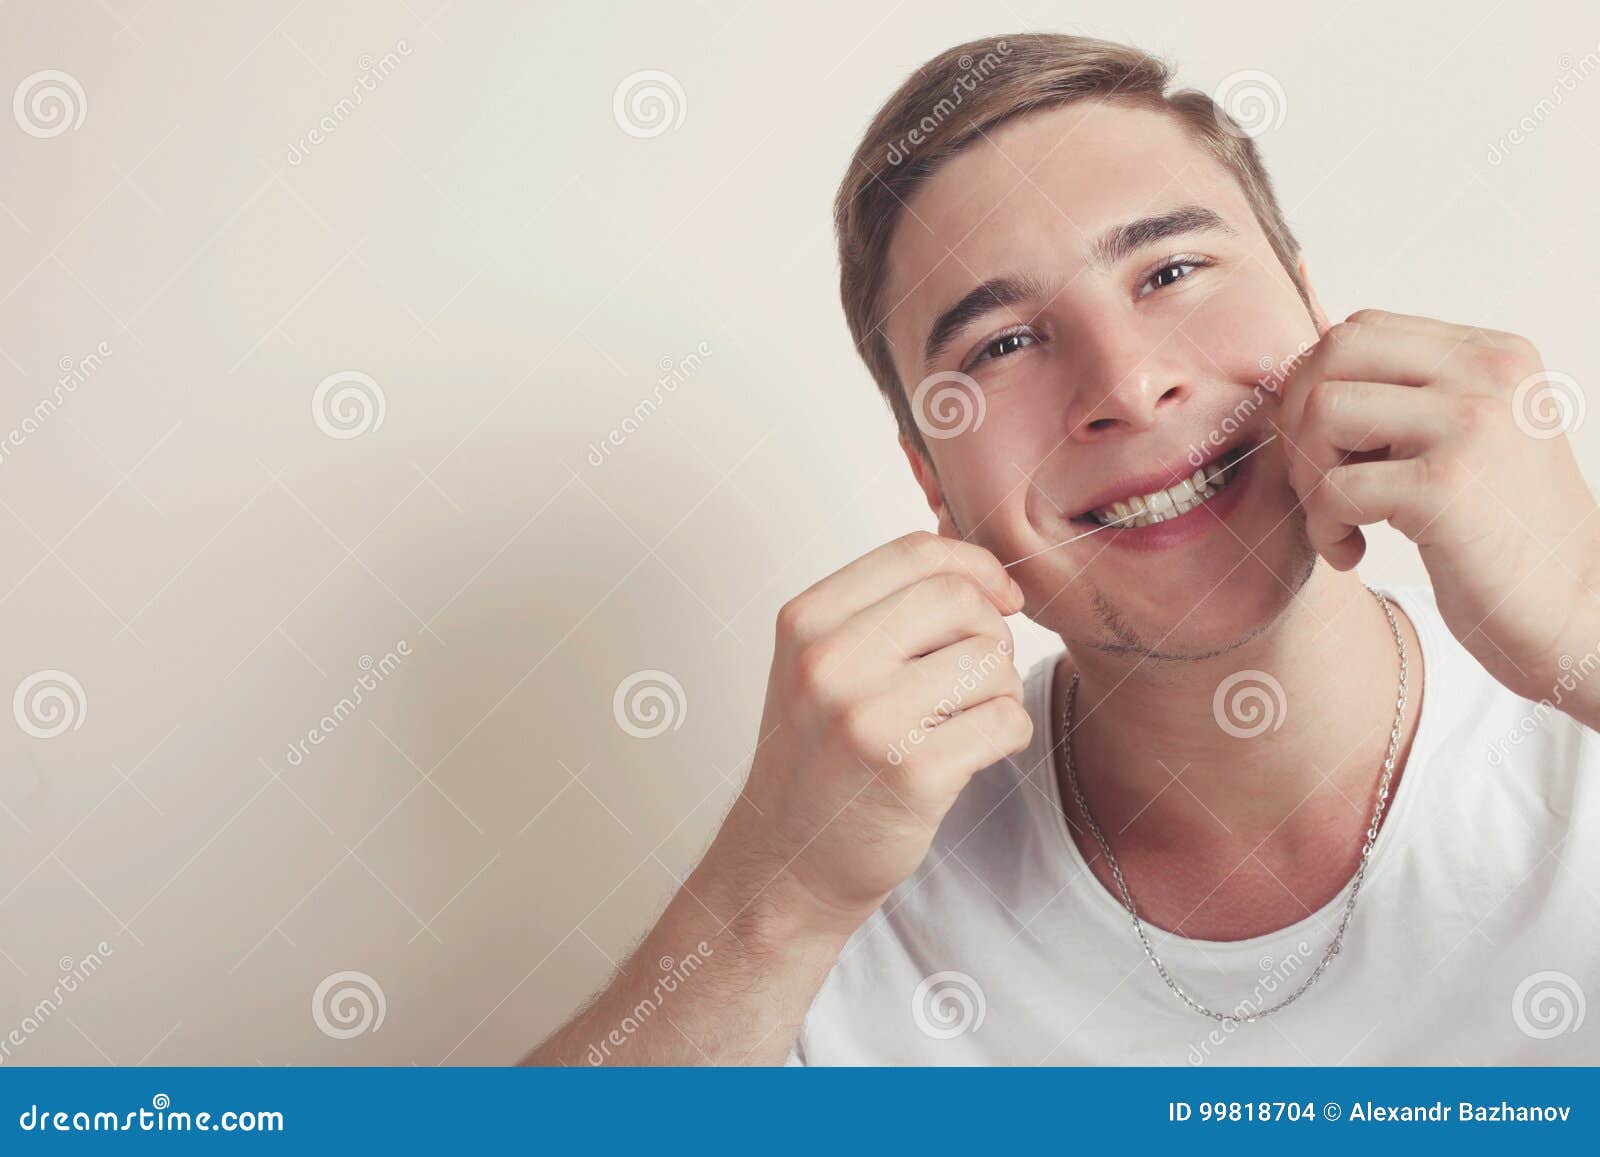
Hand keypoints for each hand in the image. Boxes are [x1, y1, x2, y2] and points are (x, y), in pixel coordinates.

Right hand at [710, 531, 1031, 938]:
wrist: (788, 861)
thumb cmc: (819, 756)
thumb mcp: (821, 662)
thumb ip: (886, 609)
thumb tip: (991, 580)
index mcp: (807, 621)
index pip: (916, 552)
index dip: (976, 567)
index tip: (999, 599)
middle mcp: (829, 662)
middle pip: (962, 601)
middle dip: (990, 634)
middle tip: (971, 678)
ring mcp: (868, 717)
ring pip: (992, 661)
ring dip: (998, 691)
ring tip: (960, 722)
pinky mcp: (911, 771)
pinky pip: (1005, 721)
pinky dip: (1006, 736)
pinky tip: (970, 754)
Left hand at [1278, 308, 1599, 710]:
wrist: (1574, 608)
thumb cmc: (1500, 531)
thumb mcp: (1466, 437)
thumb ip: (1405, 397)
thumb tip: (1295, 378)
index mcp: (1491, 353)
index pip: (1359, 330)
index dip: (1313, 387)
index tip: (1324, 448)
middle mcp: (1489, 373)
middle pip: (1332, 354)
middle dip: (1297, 420)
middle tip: (1314, 480)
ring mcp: (1472, 425)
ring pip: (1324, 412)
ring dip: (1306, 475)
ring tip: (1333, 518)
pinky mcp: (1447, 487)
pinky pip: (1334, 488)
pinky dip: (1322, 527)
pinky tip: (1350, 551)